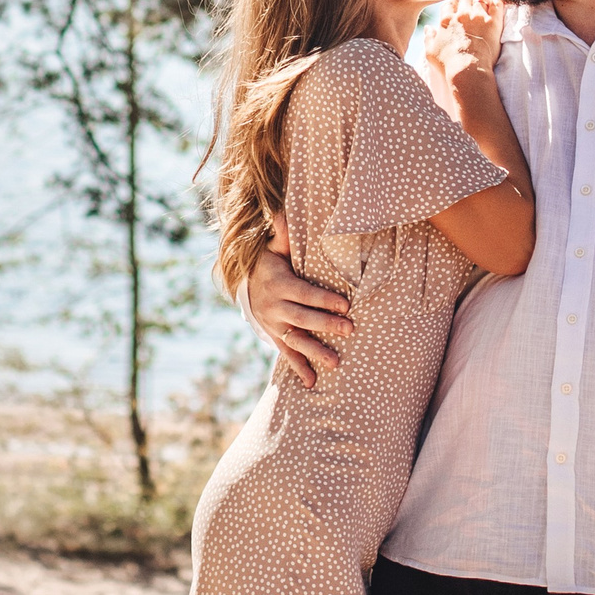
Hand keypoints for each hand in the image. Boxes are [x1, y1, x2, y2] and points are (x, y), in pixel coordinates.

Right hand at [245, 242, 349, 387]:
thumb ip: (282, 234)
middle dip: (326, 325)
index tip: (346, 305)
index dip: (324, 299)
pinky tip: (312, 382)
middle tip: (350, 330)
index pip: (305, 293)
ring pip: (296, 340)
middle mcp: (275, 306)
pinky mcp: (275, 335)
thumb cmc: (269, 261)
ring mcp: (274, 324)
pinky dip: (299, 368)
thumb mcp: (273, 247)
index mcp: (279, 283)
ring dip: (315, 352)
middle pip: (303, 318)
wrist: (244, 283)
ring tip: (336, 363)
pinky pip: (287, 353)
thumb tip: (283, 213)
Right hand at [422, 0, 504, 82]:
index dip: (454, 7)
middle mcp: (462, 14)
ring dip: (480, 7)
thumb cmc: (448, 64)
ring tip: (481, 17)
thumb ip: (429, 37)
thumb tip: (429, 28)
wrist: (468, 71)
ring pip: (479, 2)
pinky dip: (494, 3)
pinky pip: (496, 4)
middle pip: (465, 1)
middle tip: (469, 17)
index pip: (450, 4)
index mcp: (446, 19)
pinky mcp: (493, 22)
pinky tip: (493, 7)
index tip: (456, 14)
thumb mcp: (430, 52)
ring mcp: (478, 17)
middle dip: (467, 6)